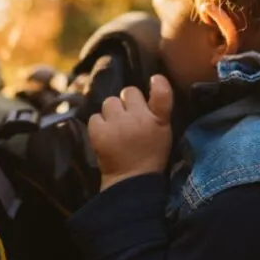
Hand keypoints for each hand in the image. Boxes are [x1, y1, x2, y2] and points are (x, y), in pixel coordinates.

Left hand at [88, 75, 173, 191]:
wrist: (131, 181)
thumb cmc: (150, 154)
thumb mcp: (164, 131)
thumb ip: (160, 106)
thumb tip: (154, 78)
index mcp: (158, 120)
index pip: (161, 92)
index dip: (158, 82)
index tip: (154, 80)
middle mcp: (138, 119)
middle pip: (129, 92)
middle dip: (128, 102)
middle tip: (130, 118)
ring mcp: (117, 125)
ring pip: (110, 102)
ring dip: (112, 112)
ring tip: (117, 127)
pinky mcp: (99, 133)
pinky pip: (95, 116)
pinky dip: (99, 124)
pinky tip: (106, 135)